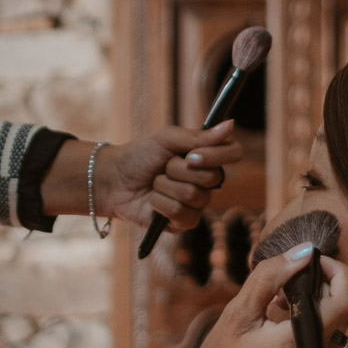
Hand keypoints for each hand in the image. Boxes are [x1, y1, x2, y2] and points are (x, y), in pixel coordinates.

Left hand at [95, 123, 242, 233]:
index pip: (233, 153)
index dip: (216, 155)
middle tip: (163, 167)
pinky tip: (152, 200)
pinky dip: (159, 203)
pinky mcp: (183, 222)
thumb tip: (231, 124)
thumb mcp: (167, 139)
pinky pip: (180, 212)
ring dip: (165, 185)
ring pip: (192, 195)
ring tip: (154, 183)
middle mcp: (207, 181)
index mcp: (207, 157)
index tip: (191, 154)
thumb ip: (199, 136)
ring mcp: (197, 203)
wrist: (113, 179)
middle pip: (211, 177)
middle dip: (178, 169)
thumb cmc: (140, 155)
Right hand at [150, 242, 347, 347]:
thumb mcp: (238, 313)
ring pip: (335, 324)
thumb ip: (271, 277)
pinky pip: (326, 341)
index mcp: (299, 345)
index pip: (345, 299)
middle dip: (322, 284)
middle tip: (289, 277)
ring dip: (316, 304)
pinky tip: (281, 322)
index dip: (336, 271)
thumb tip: (303, 251)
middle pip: (343, 310)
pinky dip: (311, 323)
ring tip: (280, 301)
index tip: (311, 259)